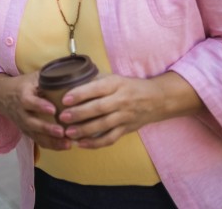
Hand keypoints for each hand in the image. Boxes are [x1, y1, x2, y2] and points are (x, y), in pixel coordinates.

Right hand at [0, 72, 70, 150]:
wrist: (2, 96)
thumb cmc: (22, 85)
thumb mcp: (32, 77)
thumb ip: (48, 77)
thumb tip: (71, 73)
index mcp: (22, 95)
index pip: (29, 102)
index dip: (40, 106)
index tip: (53, 110)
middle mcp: (21, 112)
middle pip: (32, 122)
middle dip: (46, 128)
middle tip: (61, 131)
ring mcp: (23, 124)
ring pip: (36, 135)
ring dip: (51, 141)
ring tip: (67, 144)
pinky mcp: (27, 132)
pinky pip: (38, 141)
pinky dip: (51, 145)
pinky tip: (65, 146)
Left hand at [57, 72, 201, 148]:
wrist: (158, 99)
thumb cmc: (130, 86)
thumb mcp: (115, 78)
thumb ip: (96, 80)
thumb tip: (71, 81)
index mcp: (117, 84)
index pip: (96, 89)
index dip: (80, 94)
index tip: (64, 99)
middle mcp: (121, 100)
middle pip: (99, 108)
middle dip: (79, 113)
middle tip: (63, 117)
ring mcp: (125, 116)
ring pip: (104, 125)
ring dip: (85, 130)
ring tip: (68, 133)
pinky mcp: (127, 129)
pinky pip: (110, 138)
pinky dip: (95, 143)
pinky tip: (81, 144)